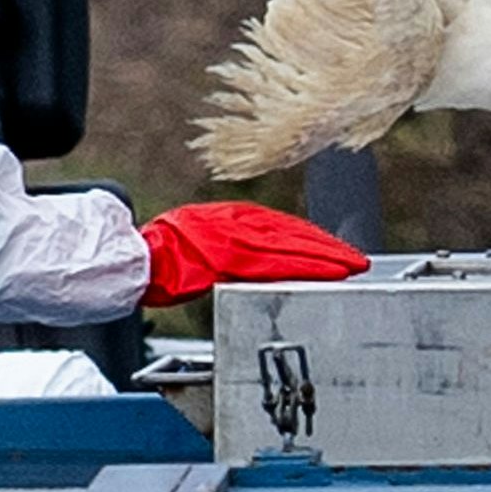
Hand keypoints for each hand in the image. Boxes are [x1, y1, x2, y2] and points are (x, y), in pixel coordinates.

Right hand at [139, 202, 369, 306]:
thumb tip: (260, 261)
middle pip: (293, 234)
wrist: (134, 259)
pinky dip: (300, 265)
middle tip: (357, 260)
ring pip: (289, 245)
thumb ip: (232, 248)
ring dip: (322, 256)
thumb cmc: (162, 257)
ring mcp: (232, 238)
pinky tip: (321, 271)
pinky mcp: (227, 256)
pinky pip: (273, 261)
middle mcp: (236, 223)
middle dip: (327, 248)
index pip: (281, 228)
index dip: (312, 240)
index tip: (336, 251)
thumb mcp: (203, 243)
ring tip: (349, 267)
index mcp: (230, 219)